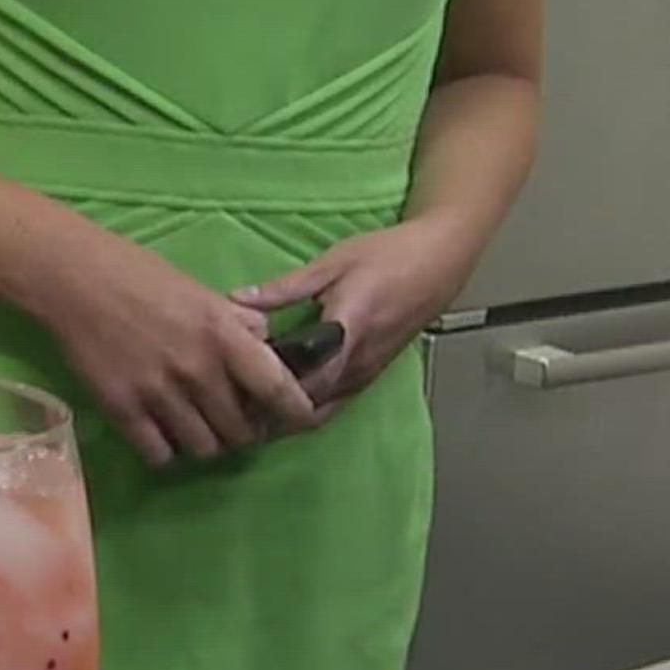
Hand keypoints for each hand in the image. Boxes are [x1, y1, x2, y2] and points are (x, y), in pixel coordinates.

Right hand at [39, 237, 314, 465]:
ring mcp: (158, 393)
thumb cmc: (142, 277)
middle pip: (240, 430)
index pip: (277, 389)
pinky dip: (167, 451)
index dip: (296, 413)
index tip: (299, 420)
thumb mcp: (203, 293)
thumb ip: (239, 324)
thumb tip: (267, 345)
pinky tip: (163, 434)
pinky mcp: (123, 409)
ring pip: (203, 448)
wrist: (77, 280)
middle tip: (235, 422)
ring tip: (198, 428)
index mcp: (223, 336)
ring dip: (206, 444)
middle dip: (245, 433)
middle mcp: (197, 370)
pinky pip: (159, 453)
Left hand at [235, 217, 480, 416]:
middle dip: (270, 409)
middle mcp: (359, 362)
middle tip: (229, 402)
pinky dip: (304, 409)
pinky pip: (332, 404)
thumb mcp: (332, 263)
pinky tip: (276, 400)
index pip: (309, 379)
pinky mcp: (369, 378)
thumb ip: (284, 288)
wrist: (440, 262)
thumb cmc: (387, 255)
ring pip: (320, 411)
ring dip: (285, 414)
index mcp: (348, 329)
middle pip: (309, 405)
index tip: (235, 384)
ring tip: (247, 405)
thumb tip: (237, 300)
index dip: (271, 389)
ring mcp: (366, 374)